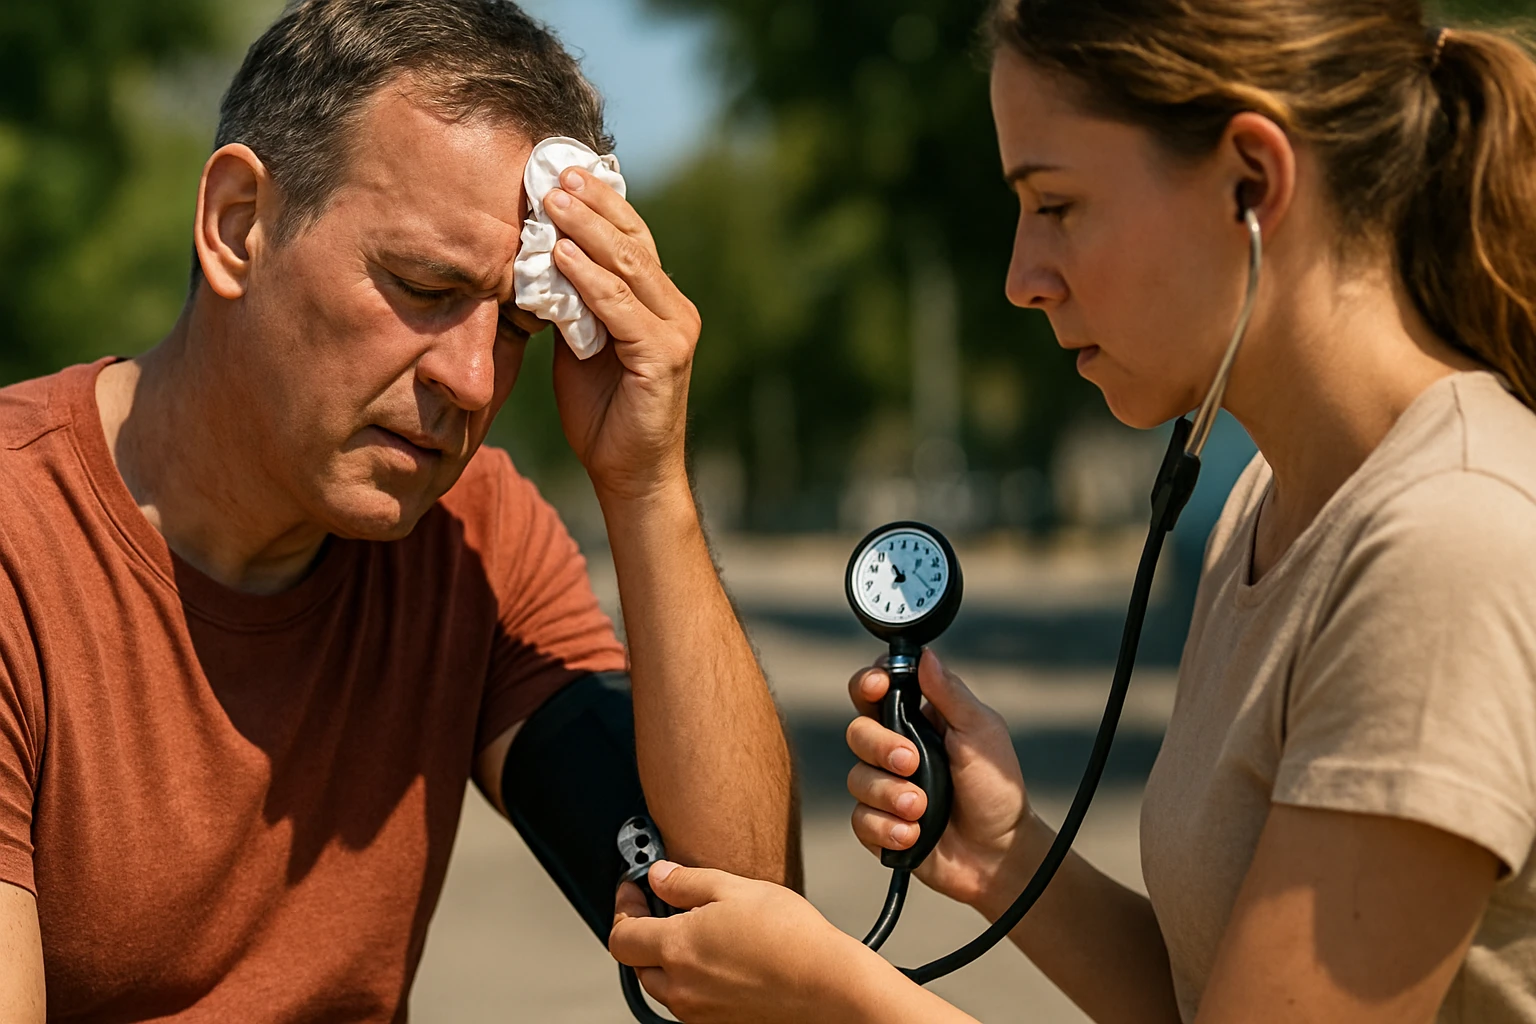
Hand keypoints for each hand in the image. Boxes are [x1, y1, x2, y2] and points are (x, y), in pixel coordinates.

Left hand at [541, 167, 701, 503]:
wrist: (629, 473)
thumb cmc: (602, 412)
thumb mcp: (579, 344)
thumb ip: (570, 303)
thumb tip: (535, 259)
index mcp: (658, 302)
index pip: (630, 237)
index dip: (597, 202)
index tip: (557, 171)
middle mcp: (675, 308)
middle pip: (631, 240)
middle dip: (590, 202)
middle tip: (552, 171)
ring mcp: (674, 331)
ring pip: (627, 265)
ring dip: (584, 228)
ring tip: (549, 200)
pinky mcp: (664, 356)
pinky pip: (620, 308)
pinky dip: (588, 279)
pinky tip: (558, 254)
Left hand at [609, 863, 894, 1023]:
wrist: (829, 986)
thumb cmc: (791, 937)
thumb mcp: (735, 889)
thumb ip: (687, 882)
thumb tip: (658, 876)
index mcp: (678, 948)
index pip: (621, 936)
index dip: (623, 906)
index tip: (634, 889)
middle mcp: (682, 987)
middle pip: (637, 963)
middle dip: (643, 932)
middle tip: (663, 906)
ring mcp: (700, 1012)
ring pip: (663, 985)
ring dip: (666, 958)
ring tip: (698, 931)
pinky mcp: (719, 1023)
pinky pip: (689, 1001)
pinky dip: (692, 979)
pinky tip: (721, 957)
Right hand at [846, 650, 1031, 907]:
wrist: (999, 854)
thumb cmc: (996, 789)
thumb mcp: (981, 733)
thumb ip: (950, 694)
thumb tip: (926, 654)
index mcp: (918, 719)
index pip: (875, 690)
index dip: (867, 683)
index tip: (878, 685)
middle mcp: (894, 750)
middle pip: (858, 731)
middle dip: (881, 747)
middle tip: (912, 762)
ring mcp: (885, 788)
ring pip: (857, 778)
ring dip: (890, 794)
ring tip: (921, 808)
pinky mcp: (879, 825)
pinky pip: (860, 819)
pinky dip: (888, 828)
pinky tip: (914, 833)